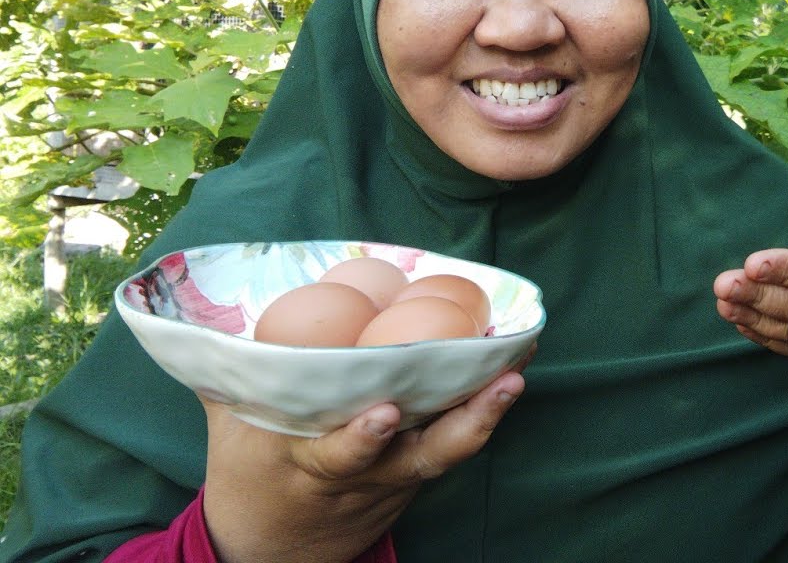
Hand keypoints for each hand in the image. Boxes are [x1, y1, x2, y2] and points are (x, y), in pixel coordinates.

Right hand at [201, 367, 526, 562]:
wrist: (273, 553)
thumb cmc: (250, 472)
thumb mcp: (230, 427)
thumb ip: (231, 373)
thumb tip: (205, 314)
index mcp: (305, 464)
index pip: (336, 455)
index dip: (361, 437)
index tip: (385, 413)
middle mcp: (360, 475)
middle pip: (415, 454)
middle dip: (459, 424)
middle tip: (498, 384)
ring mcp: (393, 479)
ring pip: (444, 452)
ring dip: (485, 415)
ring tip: (515, 376)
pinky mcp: (414, 478)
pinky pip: (449, 447)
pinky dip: (480, 414)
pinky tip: (508, 373)